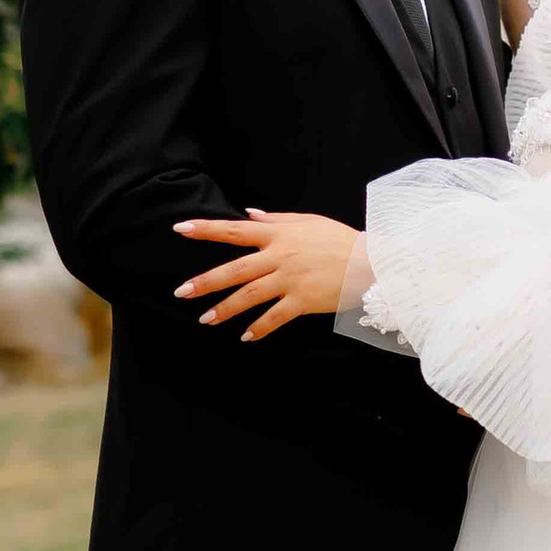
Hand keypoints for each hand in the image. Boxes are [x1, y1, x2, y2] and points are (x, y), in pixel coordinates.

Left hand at [172, 211, 358, 341]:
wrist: (371, 263)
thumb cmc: (340, 240)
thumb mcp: (309, 221)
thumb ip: (276, 219)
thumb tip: (248, 213)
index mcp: (278, 233)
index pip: (235, 229)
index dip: (206, 229)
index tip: (180, 229)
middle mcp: (280, 256)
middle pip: (235, 269)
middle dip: (205, 281)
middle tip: (181, 292)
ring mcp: (290, 279)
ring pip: (249, 295)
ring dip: (225, 309)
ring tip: (205, 319)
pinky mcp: (303, 300)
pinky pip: (274, 317)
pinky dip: (259, 328)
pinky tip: (246, 336)